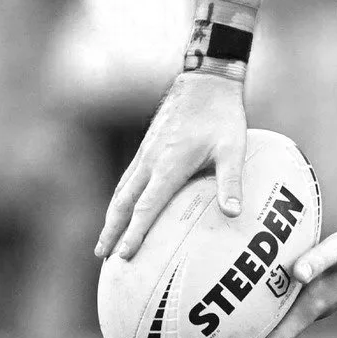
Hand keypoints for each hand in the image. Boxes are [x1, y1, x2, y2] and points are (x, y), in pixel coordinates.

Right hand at [94, 72, 247, 260]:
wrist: (206, 81)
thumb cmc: (223, 116)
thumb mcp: (233, 148)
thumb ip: (231, 182)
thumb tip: (234, 214)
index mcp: (170, 165)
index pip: (147, 207)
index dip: (134, 233)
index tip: (123, 255)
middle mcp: (151, 160)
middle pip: (124, 202)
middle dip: (111, 230)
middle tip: (102, 256)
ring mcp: (146, 152)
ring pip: (121, 190)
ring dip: (111, 216)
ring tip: (104, 239)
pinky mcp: (147, 146)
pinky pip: (128, 178)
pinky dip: (119, 198)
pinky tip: (121, 207)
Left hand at [236, 223, 336, 337]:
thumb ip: (318, 260)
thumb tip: (296, 273)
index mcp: (317, 301)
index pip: (283, 333)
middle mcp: (316, 304)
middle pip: (279, 329)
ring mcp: (321, 296)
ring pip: (285, 316)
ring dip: (264, 322)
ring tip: (237, 322)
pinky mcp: (324, 284)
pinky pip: (293, 300)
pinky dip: (275, 302)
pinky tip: (264, 290)